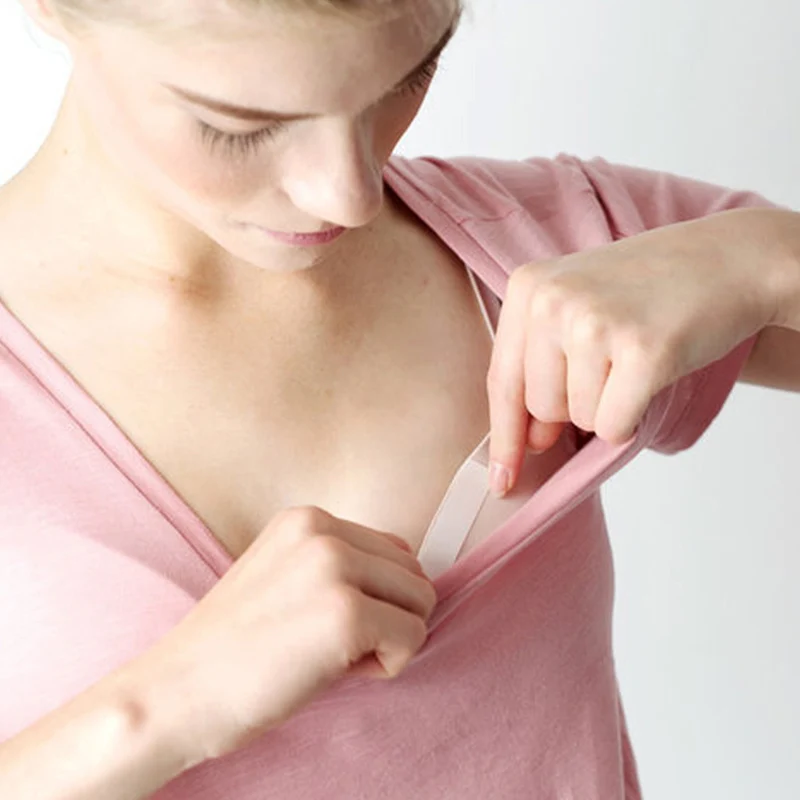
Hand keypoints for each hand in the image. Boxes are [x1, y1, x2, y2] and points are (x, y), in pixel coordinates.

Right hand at [137, 507, 434, 762]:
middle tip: (334, 645)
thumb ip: (340, 565)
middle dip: (388, 615)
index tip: (331, 622)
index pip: (392, 550)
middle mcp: (323, 531)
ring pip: (421, 601)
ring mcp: (334, 567)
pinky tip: (335, 671)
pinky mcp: (346, 612)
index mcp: (307, 519)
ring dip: (390, 638)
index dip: (375, 596)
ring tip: (334, 655)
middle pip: (413, 573)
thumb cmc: (232, 650)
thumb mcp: (285, 578)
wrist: (175, 694)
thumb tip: (405, 581)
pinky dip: (388, 664)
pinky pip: (413, 637)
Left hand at [486, 208, 783, 495]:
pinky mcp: (642, 350)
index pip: (502, 380)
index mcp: (528, 286)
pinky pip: (613, 426)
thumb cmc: (647, 291)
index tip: (501, 480)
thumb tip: (531, 441)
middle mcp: (552, 301)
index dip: (504, 437)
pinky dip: (632, 419)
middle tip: (610, 366)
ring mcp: (595, 323)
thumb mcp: (577, 307)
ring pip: (579, 419)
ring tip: (633, 359)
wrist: (728, 260)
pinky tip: (652, 374)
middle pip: (541, 407)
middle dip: (574, 408)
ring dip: (608, 407)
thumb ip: (542, 366)